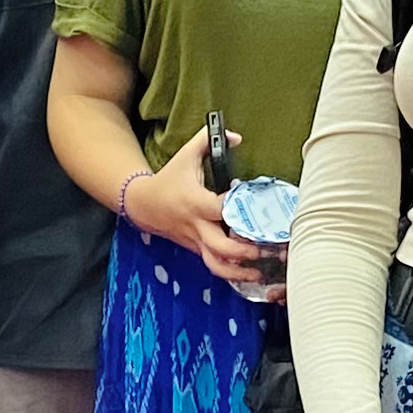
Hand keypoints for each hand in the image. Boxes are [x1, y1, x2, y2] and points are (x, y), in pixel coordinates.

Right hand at [123, 147, 272, 293]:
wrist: (143, 205)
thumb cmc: (169, 179)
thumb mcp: (186, 155)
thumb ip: (208, 141)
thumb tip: (236, 137)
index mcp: (195, 201)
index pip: (219, 209)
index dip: (237, 209)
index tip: (257, 207)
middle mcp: (197, 226)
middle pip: (221, 246)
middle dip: (245, 251)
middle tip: (269, 248)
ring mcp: (196, 241)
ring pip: (216, 265)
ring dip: (239, 273)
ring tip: (261, 273)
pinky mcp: (197, 250)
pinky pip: (214, 265)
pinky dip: (232, 273)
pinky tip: (251, 275)